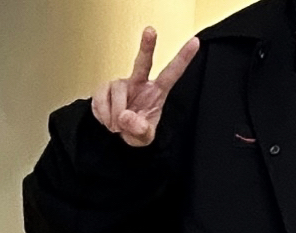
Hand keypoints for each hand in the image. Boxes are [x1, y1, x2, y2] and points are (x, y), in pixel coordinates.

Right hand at [91, 26, 200, 147]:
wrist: (117, 133)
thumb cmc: (136, 130)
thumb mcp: (143, 138)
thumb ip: (140, 131)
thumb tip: (126, 117)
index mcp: (156, 91)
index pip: (171, 73)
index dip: (183, 58)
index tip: (195, 42)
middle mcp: (139, 82)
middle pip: (143, 62)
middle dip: (147, 46)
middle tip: (151, 31)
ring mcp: (121, 83)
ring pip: (117, 91)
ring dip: (115, 114)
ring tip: (117, 126)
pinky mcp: (104, 87)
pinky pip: (101, 98)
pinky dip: (103, 114)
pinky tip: (108, 119)